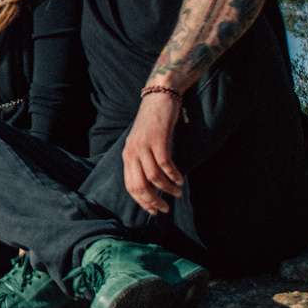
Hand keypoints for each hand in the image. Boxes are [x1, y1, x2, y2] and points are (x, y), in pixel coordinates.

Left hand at [120, 90, 185, 215]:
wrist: (159, 96)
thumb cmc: (154, 122)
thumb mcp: (143, 142)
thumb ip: (143, 160)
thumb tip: (151, 184)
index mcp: (127, 155)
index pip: (130, 186)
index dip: (142, 201)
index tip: (153, 211)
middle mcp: (132, 151)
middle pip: (139, 185)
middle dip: (152, 201)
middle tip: (165, 209)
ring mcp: (144, 145)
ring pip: (153, 177)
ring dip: (167, 188)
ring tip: (177, 193)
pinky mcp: (157, 139)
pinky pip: (165, 164)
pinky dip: (173, 175)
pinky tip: (180, 180)